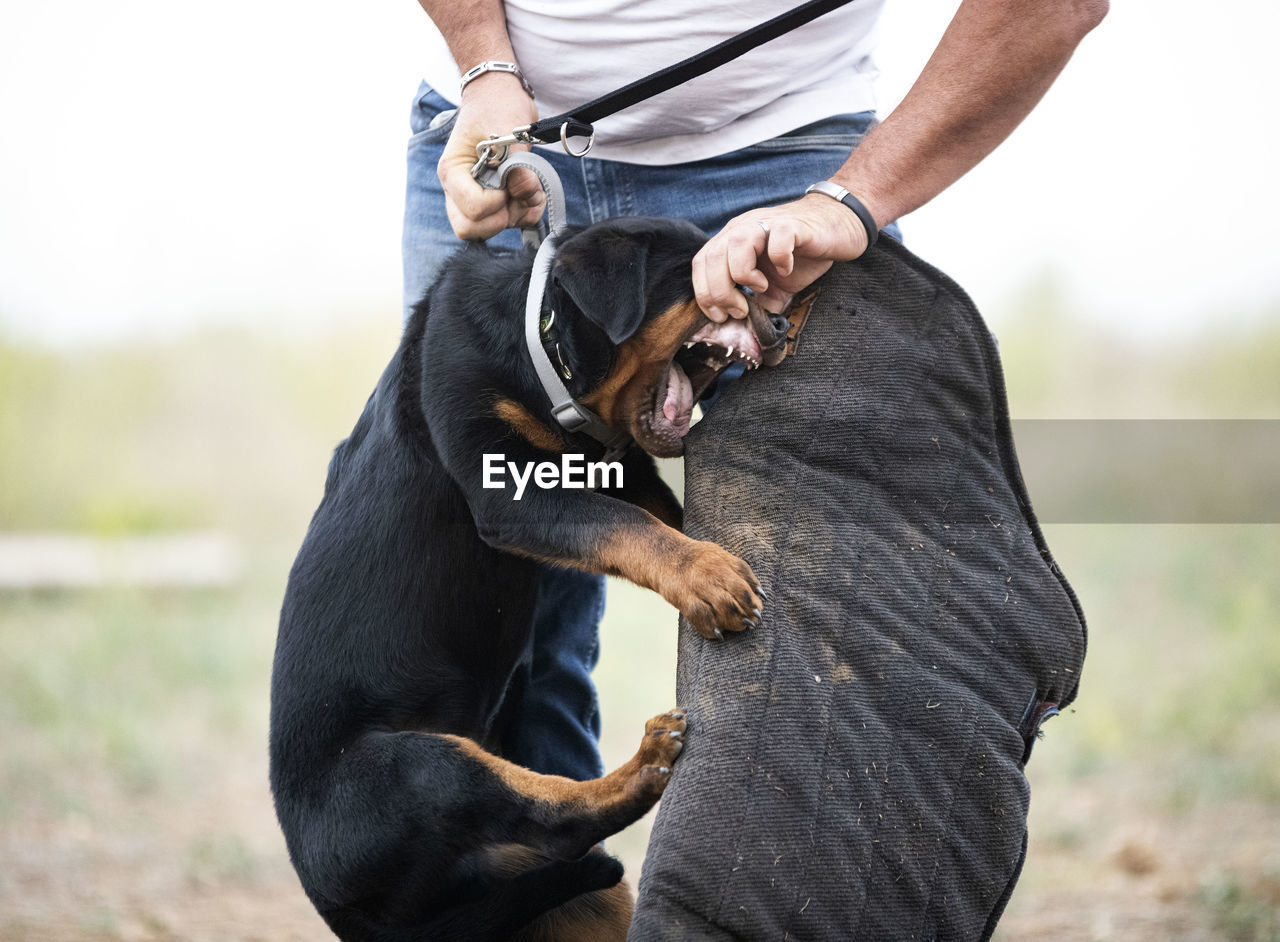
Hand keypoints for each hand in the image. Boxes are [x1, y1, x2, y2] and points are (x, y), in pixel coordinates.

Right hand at [436, 74, 542, 239]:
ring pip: (488, 229)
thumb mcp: (508, 128)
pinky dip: (525, 214)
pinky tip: (533, 193)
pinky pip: (506, 223)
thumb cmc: (497, 106)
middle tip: (518, 193)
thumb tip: (525, 189)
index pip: (471, 208)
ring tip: (531, 187)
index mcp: (452, 171)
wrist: (501, 97)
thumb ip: (517, 162)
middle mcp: (458, 189)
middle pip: (470, 228)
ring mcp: (473, 197)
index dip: (497, 202)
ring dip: (517, 214)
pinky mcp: (491, 201)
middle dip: (501, 217)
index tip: (509, 179)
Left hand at [692, 193, 871, 321]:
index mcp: (732, 241)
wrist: (838, 228)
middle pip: (713, 256)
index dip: (704, 293)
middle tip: (740, 310)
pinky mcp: (793, 225)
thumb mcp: (773, 288)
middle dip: (720, 291)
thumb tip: (746, 333)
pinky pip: (777, 239)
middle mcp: (744, 228)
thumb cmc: (802, 257)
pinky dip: (779, 259)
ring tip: (761, 288)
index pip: (701, 263)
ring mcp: (767, 224)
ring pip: (737, 243)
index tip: (720, 316)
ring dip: (743, 274)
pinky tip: (787, 269)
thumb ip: (757, 305)